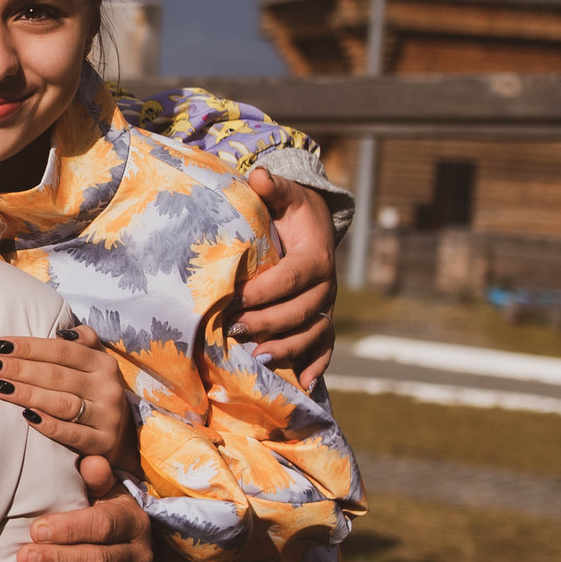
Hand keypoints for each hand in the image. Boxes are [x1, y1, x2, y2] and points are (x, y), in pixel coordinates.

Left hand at [0, 326, 133, 463]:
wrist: (124, 437)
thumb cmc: (97, 393)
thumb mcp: (97, 363)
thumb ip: (84, 341)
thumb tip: (61, 331)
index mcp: (103, 364)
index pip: (62, 350)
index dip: (29, 346)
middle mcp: (107, 388)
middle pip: (57, 375)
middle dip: (19, 368)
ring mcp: (106, 417)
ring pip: (62, 403)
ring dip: (27, 394)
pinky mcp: (102, 443)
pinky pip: (71, 434)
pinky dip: (48, 425)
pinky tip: (26, 416)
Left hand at [19, 457, 152, 561]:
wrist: (128, 546)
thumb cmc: (103, 515)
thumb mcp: (103, 493)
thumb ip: (96, 479)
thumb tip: (91, 462)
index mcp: (132, 520)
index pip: (102, 525)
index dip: (68, 529)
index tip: (35, 530)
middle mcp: (140, 553)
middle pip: (99, 559)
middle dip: (59, 559)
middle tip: (25, 558)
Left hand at [240, 169, 337, 387]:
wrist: (313, 227)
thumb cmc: (291, 213)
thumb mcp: (284, 196)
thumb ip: (272, 188)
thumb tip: (258, 175)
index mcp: (316, 257)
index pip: (293, 277)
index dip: (265, 290)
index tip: (234, 298)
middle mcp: (326, 287)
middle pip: (301, 311)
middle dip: (268, 323)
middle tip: (235, 330)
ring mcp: (326, 307)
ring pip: (312, 334)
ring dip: (287, 349)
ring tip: (257, 359)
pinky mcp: (322, 322)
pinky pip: (325, 349)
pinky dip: (315, 367)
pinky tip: (300, 386)